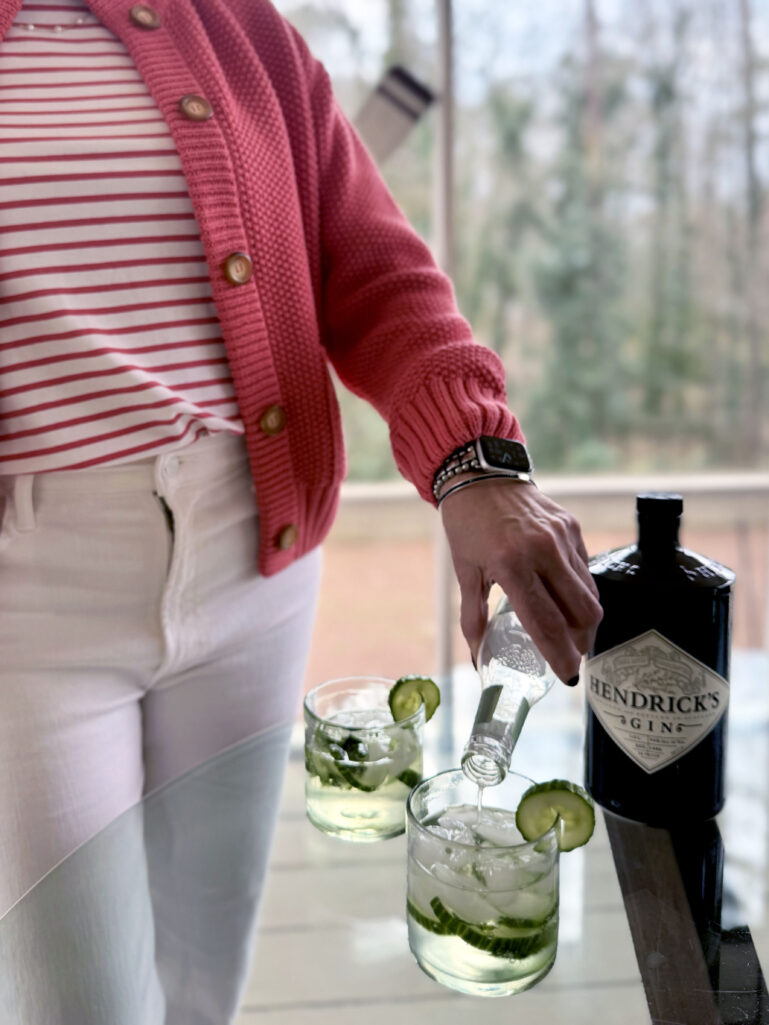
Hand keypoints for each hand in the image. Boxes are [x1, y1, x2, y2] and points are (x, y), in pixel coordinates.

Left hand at [440, 478, 601, 682]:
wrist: (480, 475)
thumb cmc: (467, 525)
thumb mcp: (465, 571)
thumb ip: (473, 616)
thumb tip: (478, 656)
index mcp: (510, 566)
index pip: (545, 622)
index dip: (559, 654)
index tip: (566, 675)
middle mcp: (542, 551)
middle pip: (581, 613)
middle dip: (581, 642)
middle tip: (571, 655)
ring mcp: (561, 537)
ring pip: (590, 593)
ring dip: (584, 620)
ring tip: (572, 633)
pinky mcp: (572, 526)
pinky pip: (585, 569)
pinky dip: (581, 591)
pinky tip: (568, 599)